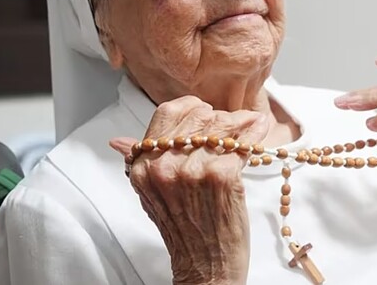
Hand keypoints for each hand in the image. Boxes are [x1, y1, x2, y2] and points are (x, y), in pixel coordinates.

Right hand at [110, 96, 269, 284]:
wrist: (205, 266)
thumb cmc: (184, 230)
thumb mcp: (151, 194)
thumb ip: (140, 162)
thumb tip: (118, 141)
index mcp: (143, 166)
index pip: (167, 113)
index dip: (191, 109)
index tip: (205, 113)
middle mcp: (163, 166)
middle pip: (197, 116)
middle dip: (219, 117)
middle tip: (231, 124)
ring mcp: (192, 170)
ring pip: (221, 127)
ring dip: (239, 124)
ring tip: (248, 127)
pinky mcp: (221, 176)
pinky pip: (242, 142)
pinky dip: (255, 134)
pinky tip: (258, 131)